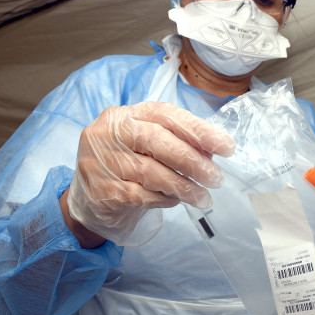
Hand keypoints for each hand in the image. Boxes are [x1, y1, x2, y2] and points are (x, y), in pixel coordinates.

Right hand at [65, 101, 234, 244]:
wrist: (88, 200)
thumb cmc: (126, 168)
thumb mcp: (147, 147)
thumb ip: (175, 142)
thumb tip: (213, 150)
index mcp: (124, 115)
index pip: (165, 114)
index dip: (198, 129)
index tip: (226, 146)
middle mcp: (108, 132)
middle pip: (157, 140)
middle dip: (193, 160)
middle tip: (216, 177)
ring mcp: (101, 161)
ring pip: (150, 171)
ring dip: (184, 186)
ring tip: (203, 197)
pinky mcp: (101, 190)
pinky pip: (141, 195)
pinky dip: (165, 198)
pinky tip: (177, 201)